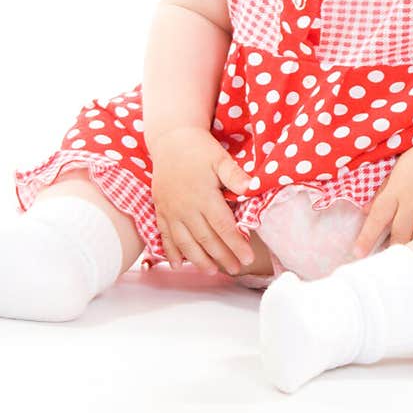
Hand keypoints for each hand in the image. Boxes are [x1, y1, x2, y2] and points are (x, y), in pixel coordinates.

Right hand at [149, 126, 255, 275]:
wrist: (170, 140)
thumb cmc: (198, 149)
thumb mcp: (220, 158)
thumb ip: (235, 175)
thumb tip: (251, 188)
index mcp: (203, 196)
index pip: (223, 226)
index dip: (236, 244)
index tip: (248, 258)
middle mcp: (186, 207)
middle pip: (206, 239)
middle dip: (222, 256)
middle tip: (236, 268)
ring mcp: (171, 211)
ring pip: (185, 242)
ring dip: (199, 259)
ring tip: (212, 271)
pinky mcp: (161, 210)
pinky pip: (165, 236)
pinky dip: (172, 252)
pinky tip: (179, 264)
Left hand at [352, 128, 412, 255]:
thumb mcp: (401, 167)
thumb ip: (383, 190)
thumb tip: (364, 211)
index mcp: (398, 189)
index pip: (377, 217)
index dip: (366, 237)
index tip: (358, 253)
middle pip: (398, 236)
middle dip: (391, 250)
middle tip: (386, 260)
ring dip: (412, 249)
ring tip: (407, 259)